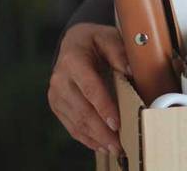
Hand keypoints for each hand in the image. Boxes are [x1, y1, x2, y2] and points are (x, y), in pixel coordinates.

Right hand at [49, 23, 129, 156]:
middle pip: (82, 109)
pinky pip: (70, 124)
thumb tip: (130, 71)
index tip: (116, 123)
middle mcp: (60, 79)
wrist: (73, 42)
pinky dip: (85, 137)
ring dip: (95, 137)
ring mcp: (56, 94)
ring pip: (75, 121)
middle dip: (101, 130)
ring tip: (114, 148)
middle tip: (119, 144)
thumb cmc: (96, 40)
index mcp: (73, 60)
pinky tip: (99, 145)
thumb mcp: (109, 37)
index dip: (103, 107)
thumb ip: (119, 52)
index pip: (90, 88)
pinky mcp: (56, 104)